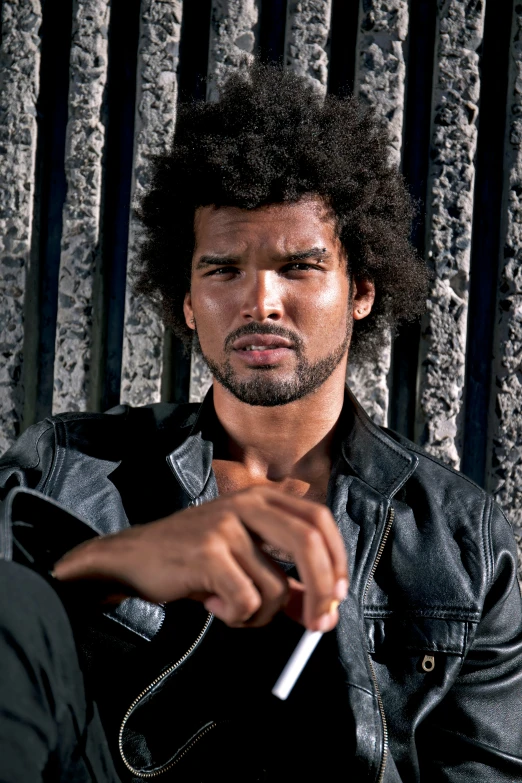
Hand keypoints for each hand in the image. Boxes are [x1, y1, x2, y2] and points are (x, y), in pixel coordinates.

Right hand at [53, 486, 348, 630]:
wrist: (133, 558)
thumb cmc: (194, 561)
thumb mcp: (244, 562)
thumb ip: (285, 582)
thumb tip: (324, 614)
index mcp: (262, 498)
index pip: (319, 519)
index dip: (338, 558)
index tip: (340, 594)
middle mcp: (248, 502)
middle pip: (310, 543)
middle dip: (323, 591)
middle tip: (318, 626)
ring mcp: (227, 525)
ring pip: (276, 586)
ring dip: (261, 615)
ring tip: (231, 607)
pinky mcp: (208, 551)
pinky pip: (247, 600)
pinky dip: (236, 616)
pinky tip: (212, 604)